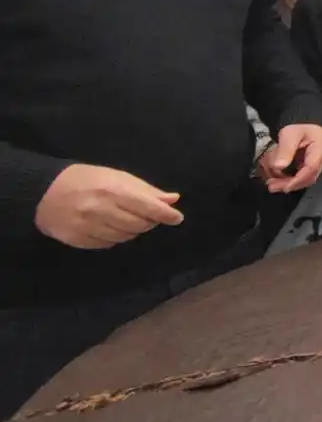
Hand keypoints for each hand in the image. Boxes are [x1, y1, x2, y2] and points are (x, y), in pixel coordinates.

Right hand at [34, 164, 184, 248]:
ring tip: (127, 219)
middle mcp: (100, 209)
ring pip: (125, 236)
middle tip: (149, 216)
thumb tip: (172, 199)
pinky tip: (111, 227)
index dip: (165, 214)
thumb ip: (144, 190)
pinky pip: (108, 244)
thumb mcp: (116, 177)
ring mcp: (88, 226)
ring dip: (133, 230)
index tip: (177, 218)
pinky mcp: (78, 240)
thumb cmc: (86, 180)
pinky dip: (116, 237)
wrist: (44, 192)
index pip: (147, 206)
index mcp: (112, 190)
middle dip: (148, 221)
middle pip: (138, 224)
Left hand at [260, 124, 321, 193]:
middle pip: (309, 177)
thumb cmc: (298, 129)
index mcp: (321, 146)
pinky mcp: (312, 169)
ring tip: (272, 185)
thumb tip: (278, 167)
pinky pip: (302, 179)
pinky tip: (278, 181)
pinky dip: (290, 182)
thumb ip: (285, 149)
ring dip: (289, 184)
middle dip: (291, 184)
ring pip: (305, 180)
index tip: (284, 186)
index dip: (298, 179)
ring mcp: (319, 165)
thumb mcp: (289, 134)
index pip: (312, 167)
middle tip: (272, 187)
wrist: (305, 128)